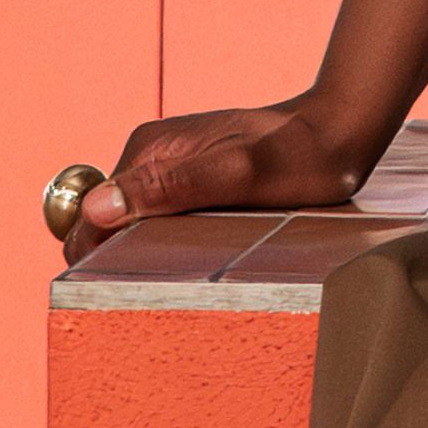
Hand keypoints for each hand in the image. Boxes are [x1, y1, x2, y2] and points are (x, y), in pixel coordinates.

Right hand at [58, 95, 374, 269]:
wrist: (339, 135)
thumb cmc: (297, 156)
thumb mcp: (237, 174)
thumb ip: (169, 187)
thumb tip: (95, 210)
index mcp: (147, 150)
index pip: (88, 213)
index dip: (92, 254)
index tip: (113, 289)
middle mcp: (151, 156)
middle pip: (106, 221)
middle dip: (115, 258)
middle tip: (154, 293)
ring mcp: (172, 169)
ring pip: (134, 224)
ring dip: (143, 253)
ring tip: (181, 277)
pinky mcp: (194, 182)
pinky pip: (164, 220)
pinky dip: (170, 243)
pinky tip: (200, 257)